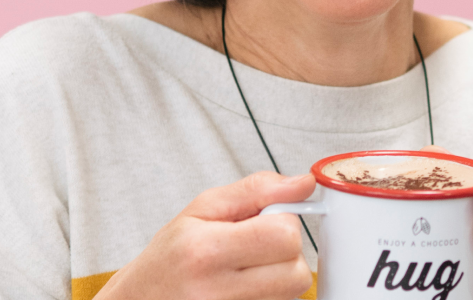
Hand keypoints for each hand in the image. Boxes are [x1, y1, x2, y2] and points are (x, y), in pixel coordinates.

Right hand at [97, 171, 315, 299]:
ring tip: (247, 268)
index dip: (284, 222)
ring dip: (279, 276)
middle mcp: (217, 292)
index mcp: (207, 251)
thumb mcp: (203, 208)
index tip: (266, 220)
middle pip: (296, 272)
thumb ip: (257, 190)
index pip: (284, 236)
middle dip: (285, 253)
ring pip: (292, 294)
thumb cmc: (170, 256)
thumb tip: (303, 184)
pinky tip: (245, 287)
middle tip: (257, 247)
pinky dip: (270, 294)